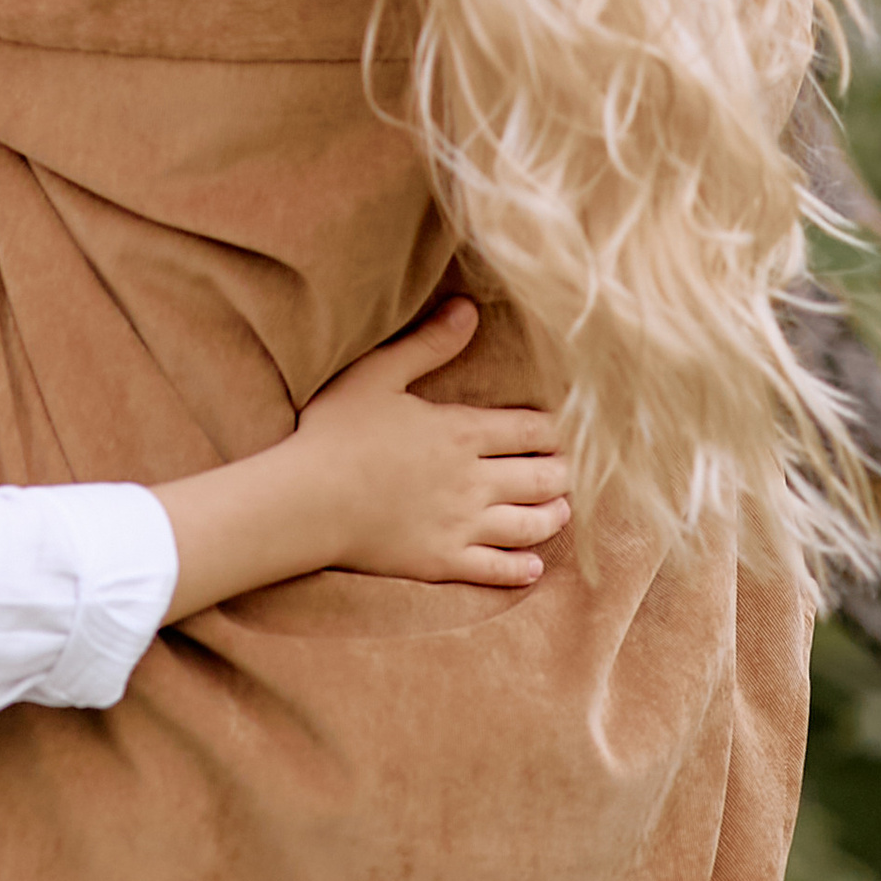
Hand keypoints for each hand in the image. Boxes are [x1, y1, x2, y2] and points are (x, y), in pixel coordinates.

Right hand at [293, 301, 570, 590]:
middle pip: (538, 478)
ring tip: (562, 510)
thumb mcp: (378, 374)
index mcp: (460, 432)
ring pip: (527, 525)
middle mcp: (472, 481)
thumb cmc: (337, 431)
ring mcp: (460, 526)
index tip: (569, 430)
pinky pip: (495, 570)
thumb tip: (470, 310)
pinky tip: (533, 567)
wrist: (308, 500)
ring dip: (552, 516)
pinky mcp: (443, 562)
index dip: (554, 431)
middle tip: (572, 470)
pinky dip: (521, 569)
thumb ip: (428, 344)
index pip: (528, 431)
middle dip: (562, 473)